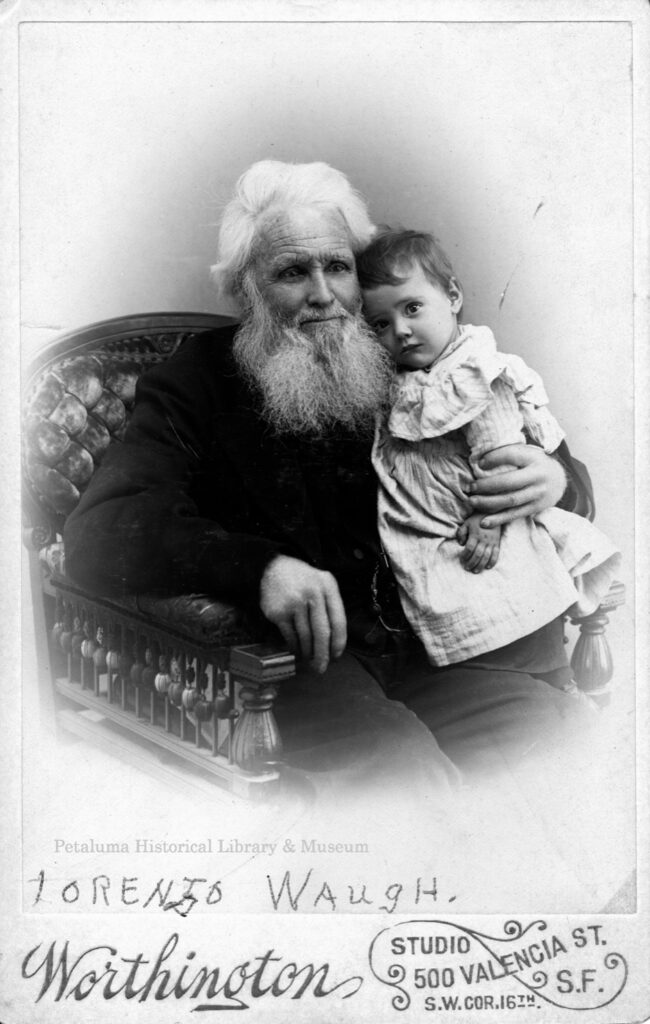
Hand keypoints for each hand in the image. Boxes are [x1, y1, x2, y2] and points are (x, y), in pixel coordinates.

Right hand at [259, 555, 346, 673]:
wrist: (271, 568)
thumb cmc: (301, 581)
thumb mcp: (320, 584)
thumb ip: (329, 607)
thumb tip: (332, 643)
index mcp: (328, 586)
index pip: (339, 620)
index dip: (338, 642)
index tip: (336, 655)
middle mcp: (313, 593)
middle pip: (322, 632)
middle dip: (323, 654)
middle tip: (321, 668)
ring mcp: (294, 603)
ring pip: (305, 636)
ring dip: (307, 652)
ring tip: (308, 659)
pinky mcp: (278, 612)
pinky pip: (290, 636)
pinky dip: (294, 646)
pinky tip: (296, 649)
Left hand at [457, 513, 500, 571]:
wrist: (492, 512)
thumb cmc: (477, 519)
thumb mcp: (466, 523)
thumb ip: (461, 533)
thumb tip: (461, 544)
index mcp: (475, 535)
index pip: (469, 548)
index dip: (465, 555)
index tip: (461, 559)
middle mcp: (484, 539)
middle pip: (477, 555)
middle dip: (471, 563)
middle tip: (467, 568)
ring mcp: (492, 542)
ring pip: (486, 557)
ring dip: (480, 565)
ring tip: (475, 571)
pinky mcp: (497, 543)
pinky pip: (496, 554)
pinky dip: (492, 562)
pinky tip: (487, 567)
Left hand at [466, 444, 565, 527]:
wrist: (559, 480)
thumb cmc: (534, 464)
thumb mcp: (526, 453)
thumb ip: (509, 454)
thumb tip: (480, 460)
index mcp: (534, 458)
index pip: (511, 455)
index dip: (494, 459)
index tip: (479, 464)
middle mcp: (538, 476)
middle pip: (509, 482)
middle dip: (487, 485)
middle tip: (470, 487)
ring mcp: (538, 494)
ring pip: (510, 500)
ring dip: (488, 503)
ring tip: (472, 502)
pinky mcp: (536, 508)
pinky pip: (515, 515)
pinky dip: (498, 519)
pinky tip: (484, 523)